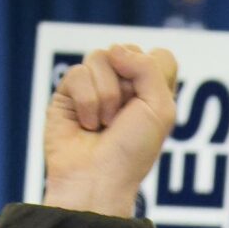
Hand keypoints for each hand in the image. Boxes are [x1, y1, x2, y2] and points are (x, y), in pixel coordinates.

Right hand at [44, 43, 179, 219]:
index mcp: (152, 91)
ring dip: (107, 95)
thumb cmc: (132, 151)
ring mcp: (94, 86)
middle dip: (128, 85)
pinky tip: (86, 124)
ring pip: (100, 56)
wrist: (98, 177)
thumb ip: (148, 68)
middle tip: (124, 116)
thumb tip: (114, 49)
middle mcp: (124, 85)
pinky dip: (86, 101)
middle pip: (127, 50)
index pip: (159, 56)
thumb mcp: (160, 109)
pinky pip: (78, 73)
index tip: (148, 102)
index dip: (154, 73)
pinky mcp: (68, 92)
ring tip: (104, 124)